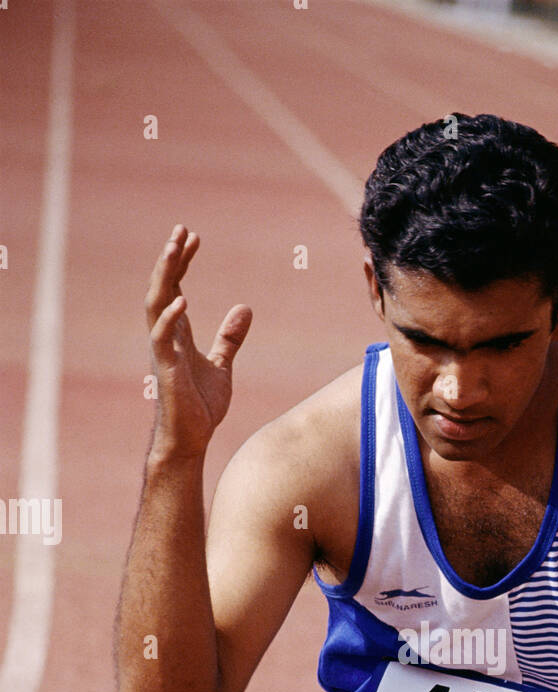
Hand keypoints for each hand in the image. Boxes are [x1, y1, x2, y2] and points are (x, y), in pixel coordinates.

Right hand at [144, 224, 251, 459]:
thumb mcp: (223, 365)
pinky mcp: (166, 370)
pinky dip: (169, 318)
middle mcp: (166, 337)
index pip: (175, 288)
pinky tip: (182, 301)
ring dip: (164, 276)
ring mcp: (164, 351)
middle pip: (162, 288)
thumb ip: (230, 338)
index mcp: (178, 334)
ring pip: (156, 304)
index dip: (183, 263)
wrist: (191, 439)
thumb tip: (245, 308)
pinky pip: (162, 338)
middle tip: (181, 230)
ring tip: (174, 250)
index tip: (194, 239)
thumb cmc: (201, 407)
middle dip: (170, 259)